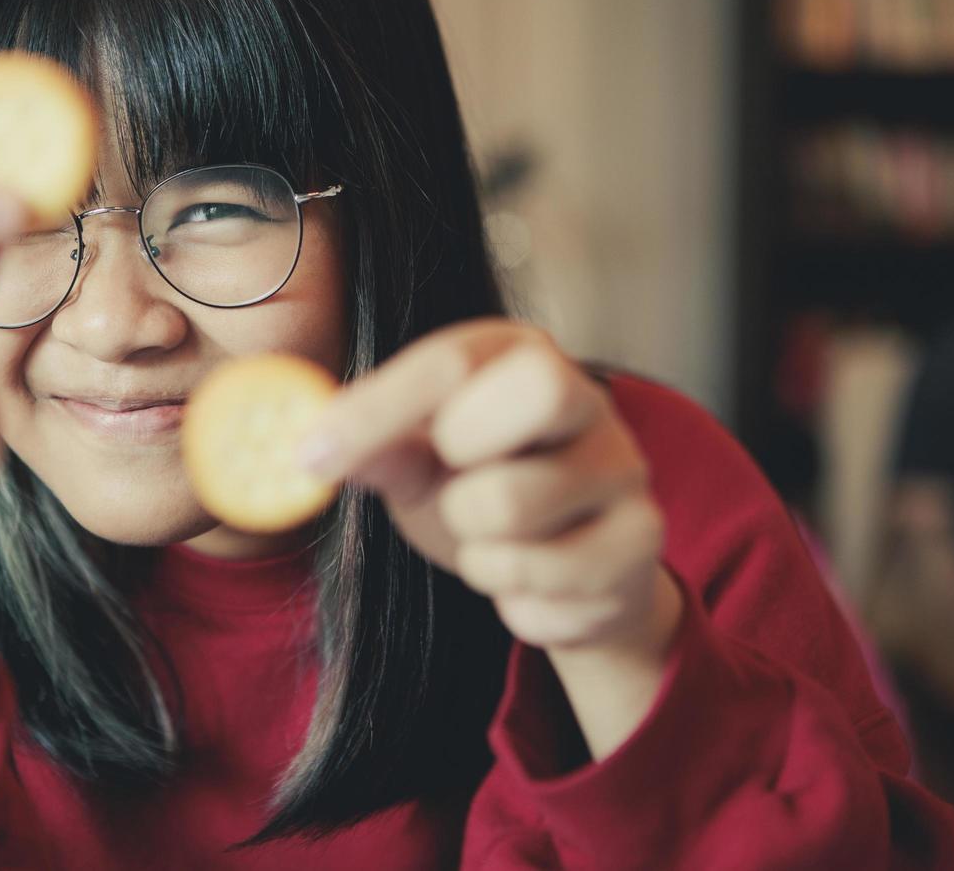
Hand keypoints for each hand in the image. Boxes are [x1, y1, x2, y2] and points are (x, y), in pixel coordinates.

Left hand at [303, 318, 679, 656]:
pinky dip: (512, 599)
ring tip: (488, 541)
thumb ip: (381, 450)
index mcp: (520, 355)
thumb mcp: (421, 463)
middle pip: (530, 394)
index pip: (450, 362)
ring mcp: (623, 469)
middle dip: (461, 458)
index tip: (312, 455)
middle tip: (450, 487)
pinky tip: (529, 581)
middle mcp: (587, 400)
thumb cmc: (483, 491)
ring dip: (472, 547)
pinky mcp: (642, 542)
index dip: (374, 410)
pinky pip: (541, 587)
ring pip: (510, 512)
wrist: (573, 572)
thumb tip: (317, 445)